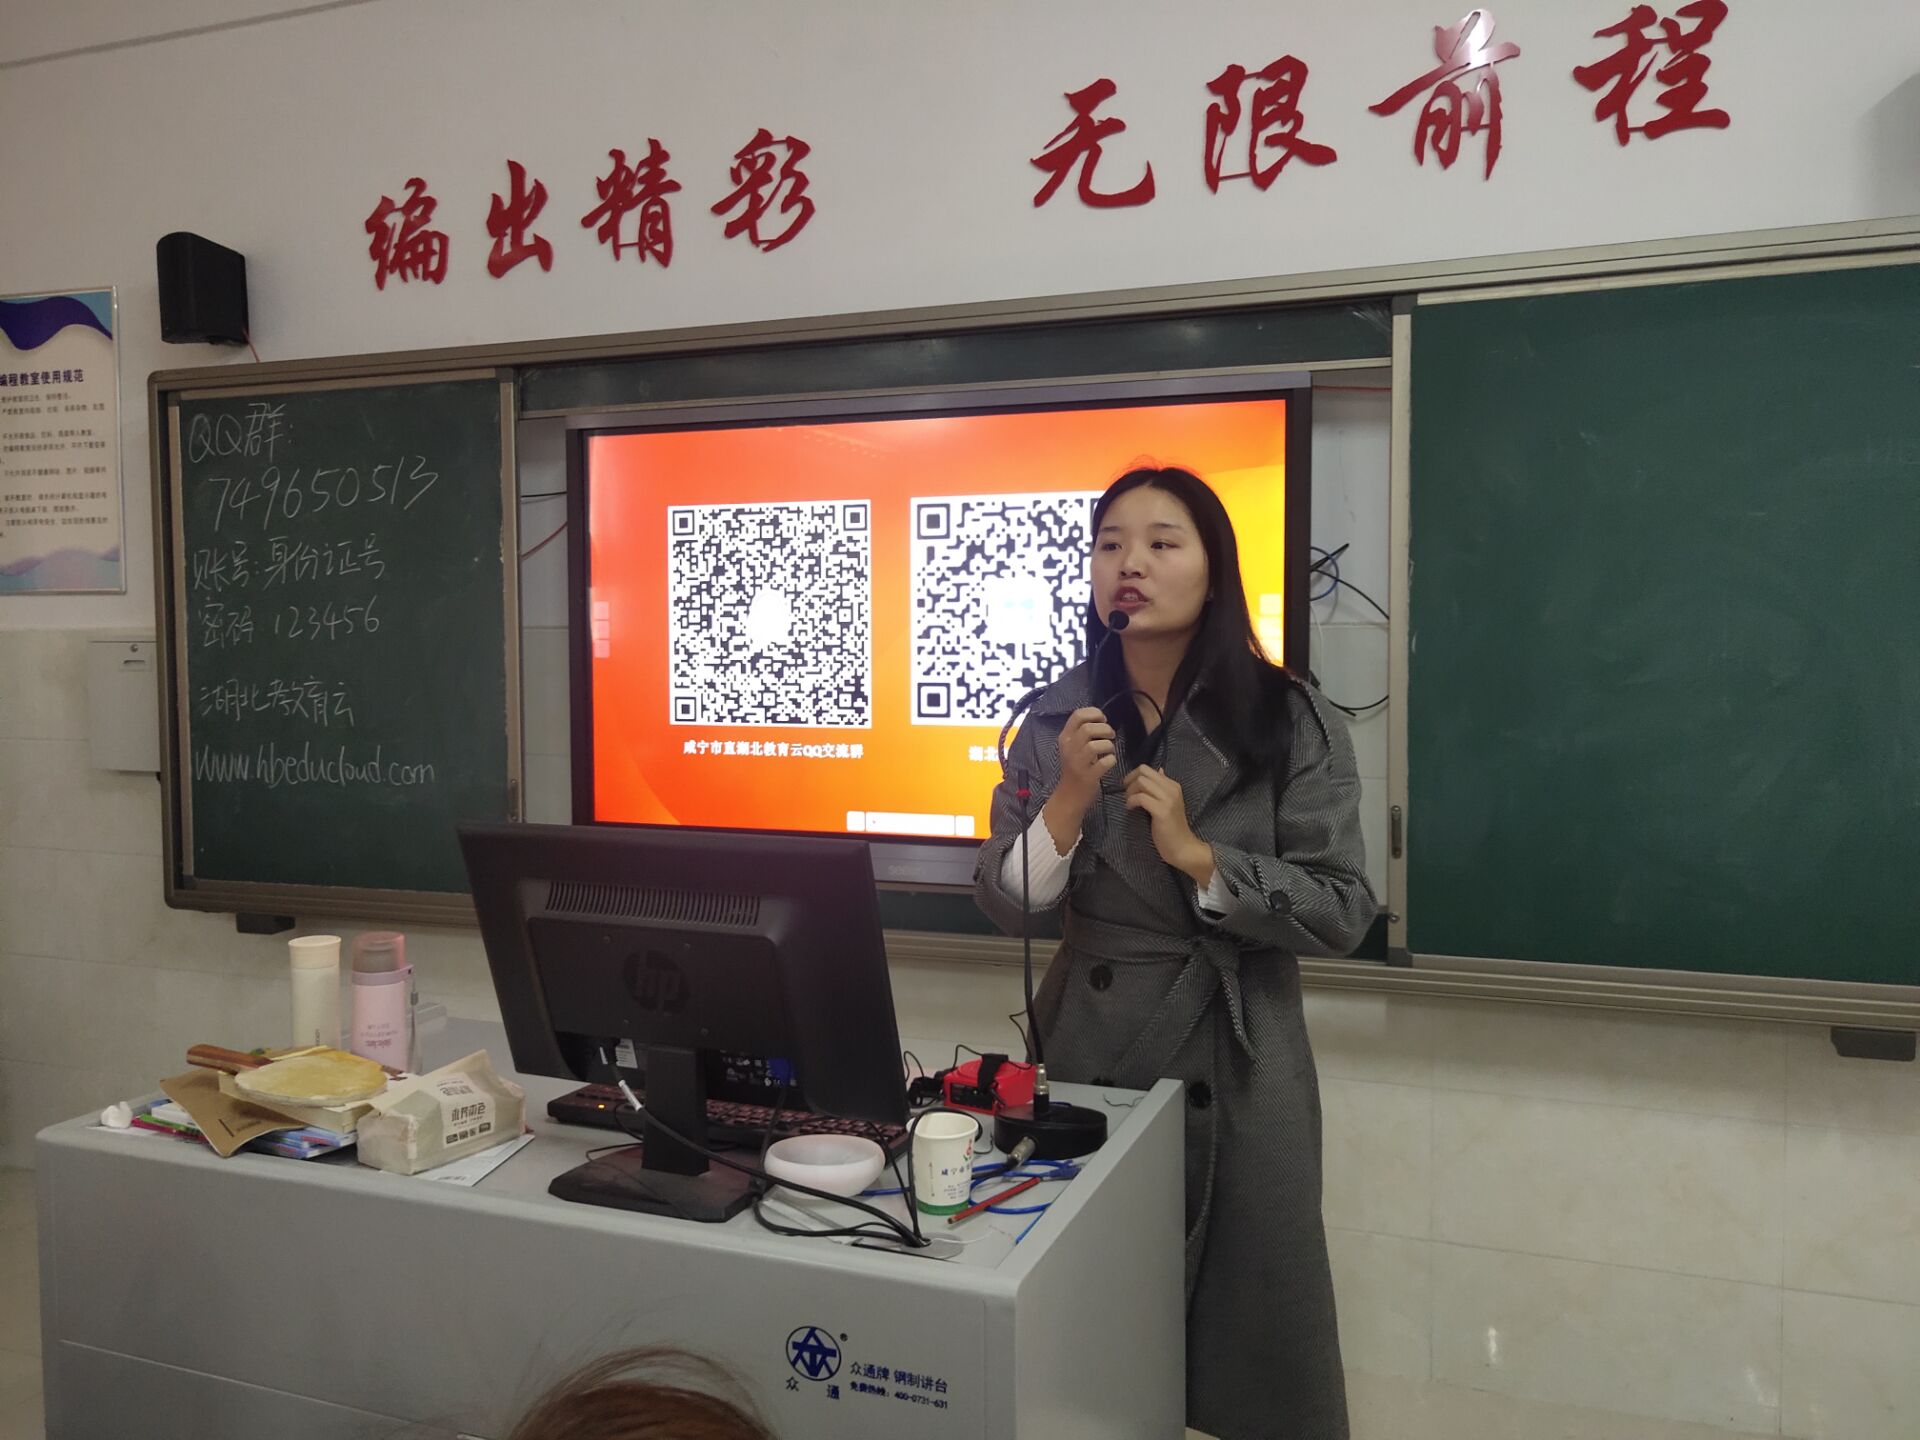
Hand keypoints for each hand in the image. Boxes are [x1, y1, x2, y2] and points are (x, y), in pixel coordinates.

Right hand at [1054, 707, 1115, 801]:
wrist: (1069, 796)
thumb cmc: (1074, 768)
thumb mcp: (1072, 747)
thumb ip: (1081, 732)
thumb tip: (1101, 719)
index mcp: (1064, 738)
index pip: (1078, 715)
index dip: (1094, 713)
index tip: (1103, 720)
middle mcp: (1069, 749)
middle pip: (1088, 729)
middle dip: (1105, 729)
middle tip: (1110, 735)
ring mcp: (1077, 764)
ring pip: (1096, 745)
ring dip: (1109, 745)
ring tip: (1110, 750)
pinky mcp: (1088, 777)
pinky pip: (1105, 762)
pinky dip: (1111, 760)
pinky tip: (1109, 762)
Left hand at [1124, 766, 1214, 885]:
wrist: (1183, 848)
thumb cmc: (1172, 828)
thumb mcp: (1168, 803)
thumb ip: (1162, 787)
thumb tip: (1159, 770)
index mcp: (1173, 785)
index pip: (1147, 769)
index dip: (1133, 776)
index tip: (1128, 788)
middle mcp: (1172, 788)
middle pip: (1143, 771)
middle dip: (1129, 780)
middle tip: (1127, 794)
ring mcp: (1168, 799)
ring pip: (1141, 782)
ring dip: (1130, 791)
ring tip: (1129, 803)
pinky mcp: (1162, 811)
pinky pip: (1141, 798)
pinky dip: (1131, 801)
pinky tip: (1130, 809)